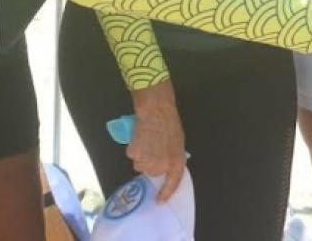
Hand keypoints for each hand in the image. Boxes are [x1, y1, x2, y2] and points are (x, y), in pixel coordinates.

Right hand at [127, 80, 185, 200]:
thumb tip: (165, 167)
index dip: (166, 193)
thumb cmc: (170, 124)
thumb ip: (173, 158)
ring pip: (140, 164)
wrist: (156, 111)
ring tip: (148, 141)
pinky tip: (141, 138)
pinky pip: (133, 155)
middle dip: (152, 163)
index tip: (159, 200)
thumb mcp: (178, 143)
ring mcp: (146, 161)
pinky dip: (135, 149)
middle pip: (151, 172)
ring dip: (143, 156)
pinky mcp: (133, 154)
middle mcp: (160, 166)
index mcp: (176, 162)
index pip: (172, 184)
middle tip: (155, 148)